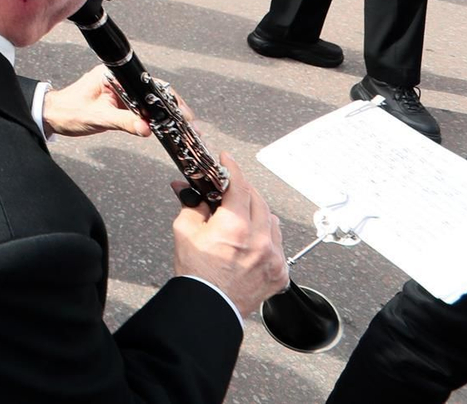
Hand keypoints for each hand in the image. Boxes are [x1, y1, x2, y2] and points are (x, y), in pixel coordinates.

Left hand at [41, 66, 180, 138]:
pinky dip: (150, 119)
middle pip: (151, 92)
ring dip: (162, 115)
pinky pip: (139, 110)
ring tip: (179, 129)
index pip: (147, 83)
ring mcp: (119, 91)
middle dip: (170, 108)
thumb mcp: (98, 117)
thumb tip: (146, 128)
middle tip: (187, 124)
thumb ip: (123, 122)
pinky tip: (162, 129)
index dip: (167, 98)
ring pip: (147, 102)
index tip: (182, 112)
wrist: (52, 117)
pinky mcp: (118, 102)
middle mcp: (118, 79)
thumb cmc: (69, 112)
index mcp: (112, 74)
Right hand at [171, 153, 289, 315]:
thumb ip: (191, 205)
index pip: (239, 186)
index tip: (226, 160)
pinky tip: (252, 242)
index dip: (232, 168)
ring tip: (242, 218)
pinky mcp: (281, 273)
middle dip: (243, 190)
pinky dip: (267, 238)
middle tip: (229, 189)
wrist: (209, 307)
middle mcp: (260, 240)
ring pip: (272, 221)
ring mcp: (274, 258)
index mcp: (235, 227)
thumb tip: (186, 187)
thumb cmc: (196, 273)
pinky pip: (279, 245)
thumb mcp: (185, 232)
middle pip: (258, 200)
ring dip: (258, 213)